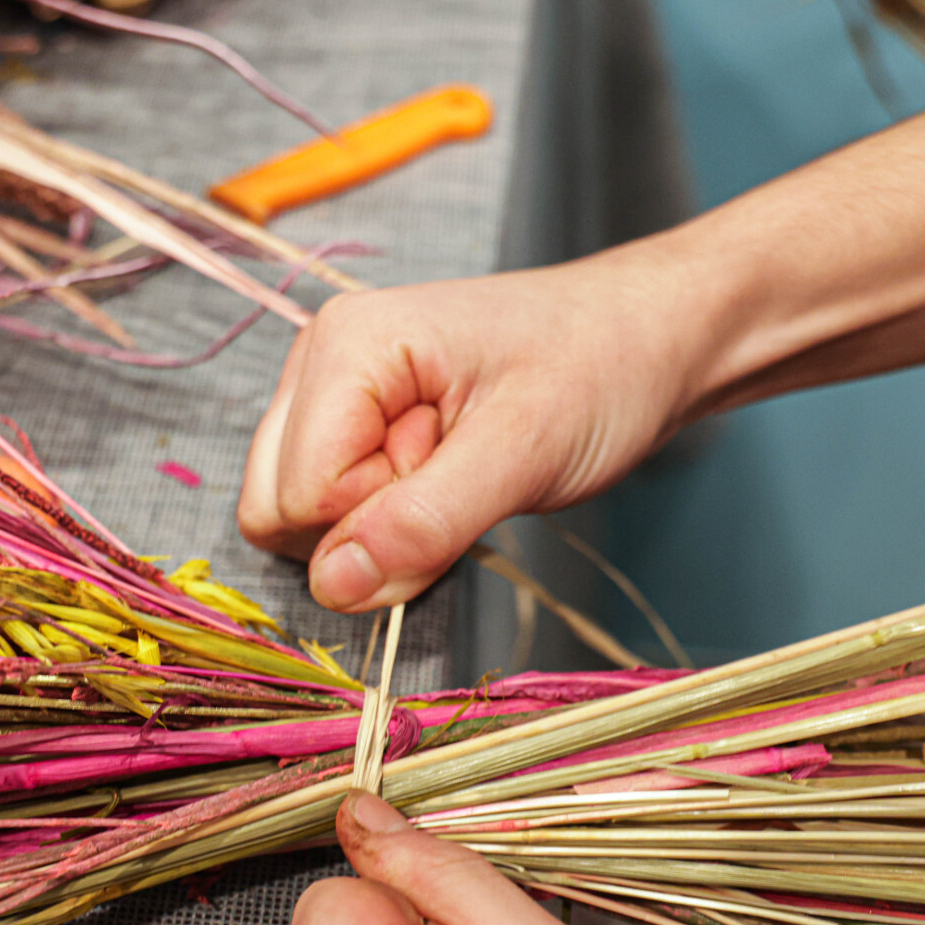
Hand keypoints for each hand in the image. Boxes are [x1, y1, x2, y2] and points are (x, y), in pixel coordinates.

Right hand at [237, 251, 704, 612]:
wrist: (649, 338)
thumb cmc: (600, 368)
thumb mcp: (523, 451)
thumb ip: (422, 523)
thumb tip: (331, 585)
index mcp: (345, 345)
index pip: (292, 498)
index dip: (373, 522)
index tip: (458, 475)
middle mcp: (319, 364)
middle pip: (276, 509)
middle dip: (366, 528)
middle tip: (460, 476)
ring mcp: (333, 397)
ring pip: (300, 520)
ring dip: (384, 526)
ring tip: (464, 468)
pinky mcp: (357, 427)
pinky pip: (338, 513)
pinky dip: (395, 520)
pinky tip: (454, 474)